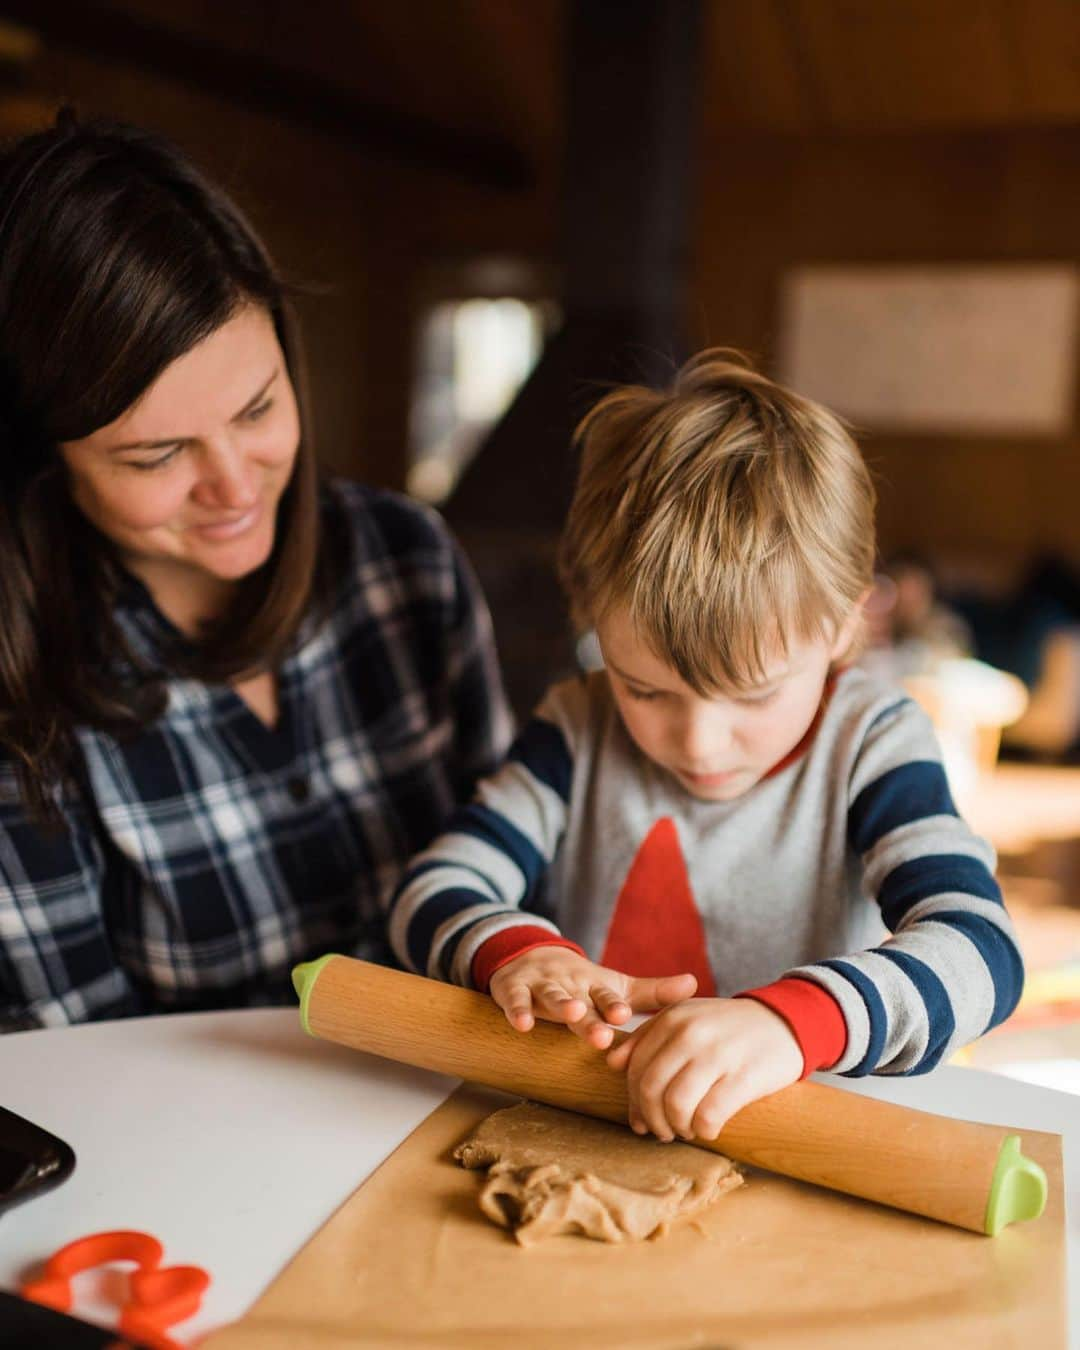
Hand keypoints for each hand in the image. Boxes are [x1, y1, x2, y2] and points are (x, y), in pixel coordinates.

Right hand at [488, 947, 696, 1049]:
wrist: (531, 957)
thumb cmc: (582, 983)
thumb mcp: (615, 986)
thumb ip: (652, 992)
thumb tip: (695, 985)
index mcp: (595, 986)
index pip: (608, 998)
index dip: (615, 1006)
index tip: (625, 1016)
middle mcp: (570, 984)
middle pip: (581, 1002)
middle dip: (590, 1018)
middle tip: (601, 1035)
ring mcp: (542, 985)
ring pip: (551, 997)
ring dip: (559, 1006)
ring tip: (570, 1014)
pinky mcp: (514, 988)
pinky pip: (514, 1000)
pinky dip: (517, 1010)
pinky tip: (523, 1024)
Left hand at [606, 998, 802, 1141]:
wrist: (783, 1022)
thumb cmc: (728, 1028)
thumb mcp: (686, 1018)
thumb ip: (648, 1036)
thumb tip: (613, 1064)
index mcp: (672, 1018)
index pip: (635, 1067)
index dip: (633, 1101)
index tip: (641, 1120)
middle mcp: (690, 1033)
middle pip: (650, 1088)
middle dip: (652, 1119)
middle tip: (664, 1131)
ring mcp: (717, 1054)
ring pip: (676, 1105)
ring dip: (677, 1127)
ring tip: (687, 1129)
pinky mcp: (744, 1076)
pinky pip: (709, 1115)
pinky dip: (704, 1130)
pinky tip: (709, 1129)